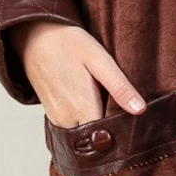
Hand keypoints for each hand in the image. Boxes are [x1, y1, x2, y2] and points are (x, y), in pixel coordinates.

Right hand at [13, 20, 145, 127]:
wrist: (36, 37)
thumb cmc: (69, 44)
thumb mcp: (99, 60)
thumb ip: (119, 87)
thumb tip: (140, 110)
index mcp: (82, 108)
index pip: (108, 138)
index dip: (123, 132)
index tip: (134, 123)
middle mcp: (67, 120)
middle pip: (97, 137)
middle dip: (112, 130)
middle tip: (124, 111)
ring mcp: (58, 120)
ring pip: (86, 134)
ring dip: (98, 125)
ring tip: (107, 105)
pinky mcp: (52, 117)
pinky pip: (75, 128)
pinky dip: (85, 120)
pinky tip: (92, 104)